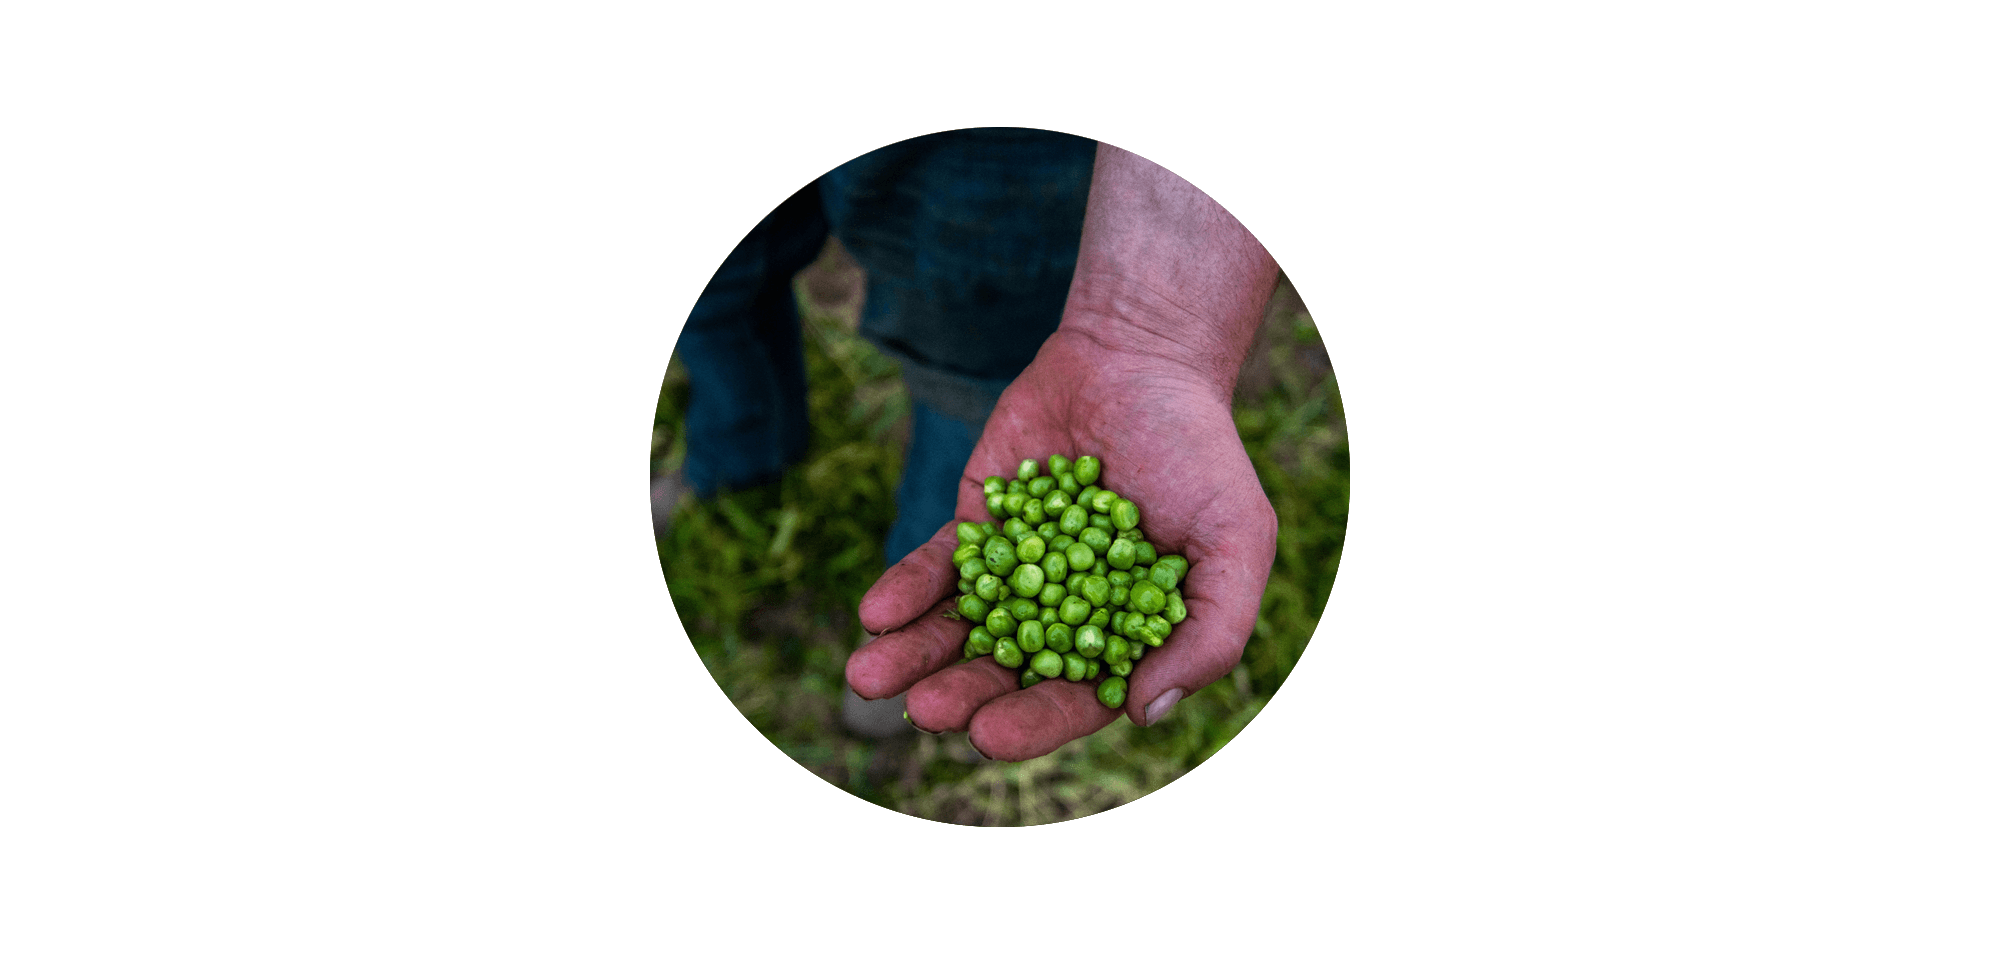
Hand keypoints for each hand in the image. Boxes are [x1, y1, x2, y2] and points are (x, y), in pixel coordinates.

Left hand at [844, 328, 1277, 760]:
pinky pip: (935, 568)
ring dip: (914, 656)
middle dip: (962, 693)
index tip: (988, 735)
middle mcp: (1064, 617)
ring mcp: (1015, 572)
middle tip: (927, 711)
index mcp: (1123, 637)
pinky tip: (875, 614)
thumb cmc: (1200, 453)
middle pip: (1005, 671)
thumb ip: (1210, 630)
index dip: (1033, 721)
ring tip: (868, 676)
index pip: (1074, 696)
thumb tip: (1146, 711)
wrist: (1139, 359)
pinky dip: (904, 593)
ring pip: (959, 627)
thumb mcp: (1236, 539)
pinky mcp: (976, 526)